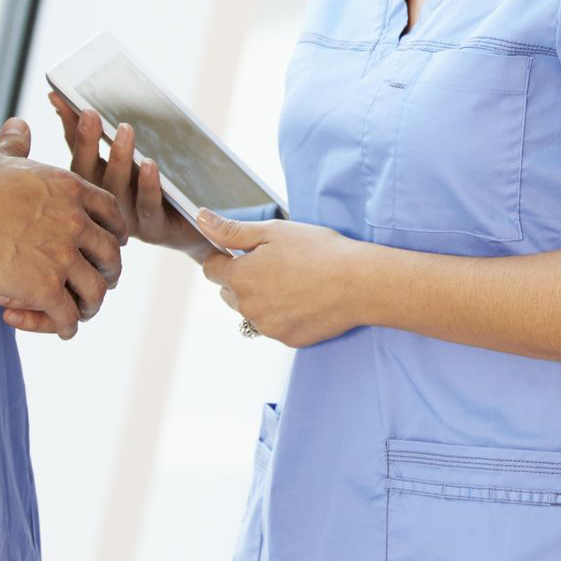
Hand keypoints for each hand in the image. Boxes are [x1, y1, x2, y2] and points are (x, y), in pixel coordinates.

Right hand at [0, 119, 127, 338]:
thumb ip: (16, 142)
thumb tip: (17, 124)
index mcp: (71, 190)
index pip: (113, 215)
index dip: (114, 234)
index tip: (106, 246)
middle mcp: (76, 223)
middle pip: (112, 257)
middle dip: (107, 273)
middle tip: (93, 283)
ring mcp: (63, 257)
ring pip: (96, 292)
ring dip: (88, 306)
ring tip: (74, 314)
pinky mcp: (44, 287)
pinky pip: (68, 317)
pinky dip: (65, 326)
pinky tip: (60, 329)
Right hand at [49, 93, 213, 261]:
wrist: (195, 224)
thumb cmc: (160, 186)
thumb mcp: (132, 157)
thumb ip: (102, 133)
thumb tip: (65, 99)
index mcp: (94, 187)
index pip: (77, 153)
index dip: (69, 128)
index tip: (63, 99)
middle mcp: (103, 206)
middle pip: (88, 174)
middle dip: (87, 142)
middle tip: (90, 113)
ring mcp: (127, 220)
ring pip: (116, 190)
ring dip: (119, 158)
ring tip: (125, 129)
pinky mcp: (155, 229)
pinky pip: (148, 207)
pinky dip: (148, 185)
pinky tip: (150, 164)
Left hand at [197, 210, 364, 347]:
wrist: (359, 283)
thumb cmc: (318, 251)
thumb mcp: (272, 231)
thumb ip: (231, 230)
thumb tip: (201, 220)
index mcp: (240, 277)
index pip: (211, 269)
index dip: (224, 256)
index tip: (243, 251)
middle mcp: (248, 307)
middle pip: (229, 292)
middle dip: (242, 278)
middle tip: (274, 264)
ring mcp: (267, 327)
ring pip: (250, 311)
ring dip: (260, 298)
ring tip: (291, 281)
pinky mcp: (287, 340)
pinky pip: (273, 326)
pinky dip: (281, 314)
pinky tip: (302, 298)